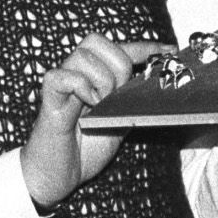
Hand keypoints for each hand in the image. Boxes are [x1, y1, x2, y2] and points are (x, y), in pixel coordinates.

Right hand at [21, 36, 166, 209]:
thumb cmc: (86, 150)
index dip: (144, 47)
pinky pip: (59, 76)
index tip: (169, 50)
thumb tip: (157, 86)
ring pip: (81, 55)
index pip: (119, 50)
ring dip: (101, 78)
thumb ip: (132, 102)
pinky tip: (88, 103)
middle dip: (118, 64)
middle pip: (97, 41)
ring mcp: (62, 87)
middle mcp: (77, 76)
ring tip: (101, 103)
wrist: (60, 176)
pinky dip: (79, 85)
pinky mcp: (49, 101)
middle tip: (117, 94)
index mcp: (95, 79)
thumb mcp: (121, 123)